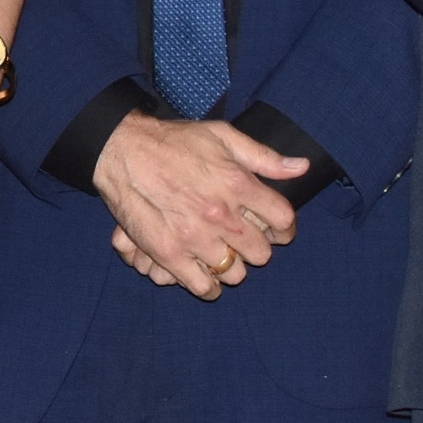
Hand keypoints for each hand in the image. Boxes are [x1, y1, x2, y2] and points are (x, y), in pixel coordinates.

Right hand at [93, 112, 310, 299]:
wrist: (122, 150)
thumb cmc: (173, 141)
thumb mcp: (222, 135)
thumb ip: (263, 156)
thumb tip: (301, 168)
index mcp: (237, 183)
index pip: (283, 220)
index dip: (285, 229)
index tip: (277, 230)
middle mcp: (220, 213)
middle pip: (261, 252)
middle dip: (257, 247)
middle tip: (243, 240)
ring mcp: (194, 236)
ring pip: (235, 273)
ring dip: (233, 267)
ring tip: (223, 255)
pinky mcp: (169, 253)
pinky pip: (202, 286)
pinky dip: (208, 287)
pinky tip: (206, 277)